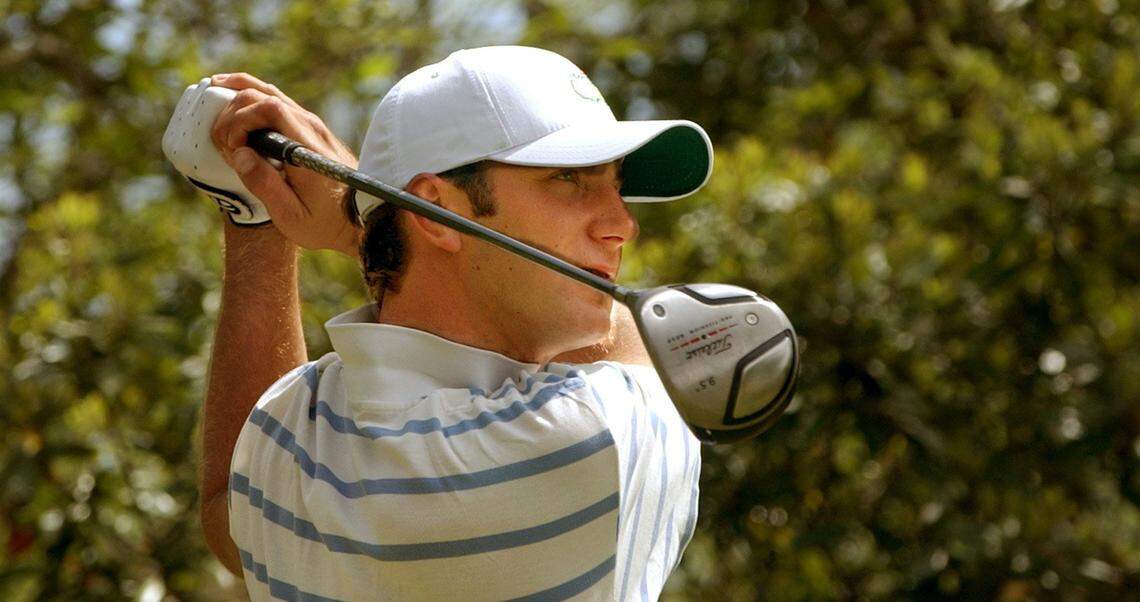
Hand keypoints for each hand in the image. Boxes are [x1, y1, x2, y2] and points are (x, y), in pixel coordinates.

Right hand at [209, 73, 360, 257]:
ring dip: (239, 95)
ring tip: (212, 94)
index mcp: (306, 146)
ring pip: (270, 93)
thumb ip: (265, 186)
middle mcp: (311, 127)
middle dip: (232, 111)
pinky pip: (277, 104)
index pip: (269, 108)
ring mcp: (311, 125)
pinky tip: (234, 101)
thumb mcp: (293, 216)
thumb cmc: (328, 222)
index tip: (231, 148)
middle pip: (264, 95)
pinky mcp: (308, 129)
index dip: (240, 120)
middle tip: (220, 141)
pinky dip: (252, 100)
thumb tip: (238, 154)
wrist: (362, 220)